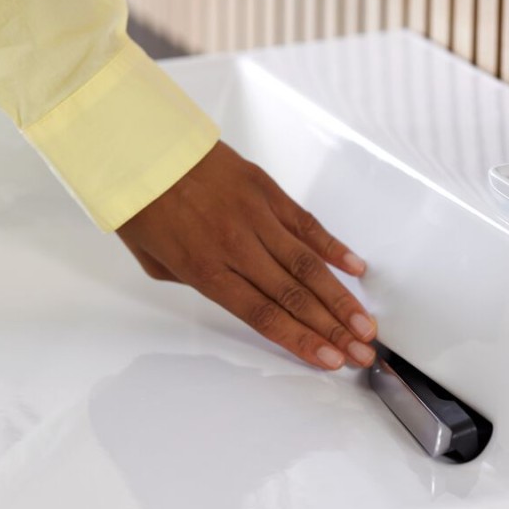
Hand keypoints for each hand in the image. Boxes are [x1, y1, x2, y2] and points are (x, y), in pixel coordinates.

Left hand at [117, 142, 376, 369]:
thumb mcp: (154, 262)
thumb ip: (198, 282)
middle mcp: (237, 247)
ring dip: (342, 298)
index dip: (301, 341)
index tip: (330, 360)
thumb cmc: (142, 203)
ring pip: (309, 264)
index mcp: (206, 271)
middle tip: (361, 352)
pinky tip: (356, 269)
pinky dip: (333, 247)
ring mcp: (256, 216)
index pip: (264, 316)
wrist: (142, 147)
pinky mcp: (266, 190)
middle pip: (295, 296)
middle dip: (333, 330)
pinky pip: (306, 223)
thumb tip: (232, 291)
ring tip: (366, 324)